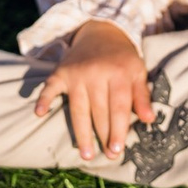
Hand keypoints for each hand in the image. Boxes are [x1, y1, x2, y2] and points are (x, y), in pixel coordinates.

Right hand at [34, 20, 150, 160]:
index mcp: (119, 73)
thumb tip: (149, 120)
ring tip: (86, 154)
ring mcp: (76, 73)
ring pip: (78, 108)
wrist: (101, 32)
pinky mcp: (60, 72)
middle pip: (99, 111)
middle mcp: (96, 73)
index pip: (119, 107)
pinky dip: (44, 99)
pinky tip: (39, 114)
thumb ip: (142, 96)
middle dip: (103, 135)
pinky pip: (50, 87)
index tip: (117, 149)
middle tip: (107, 156)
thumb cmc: (122, 59)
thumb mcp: (138, 72)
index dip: (118, 129)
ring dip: (81, 133)